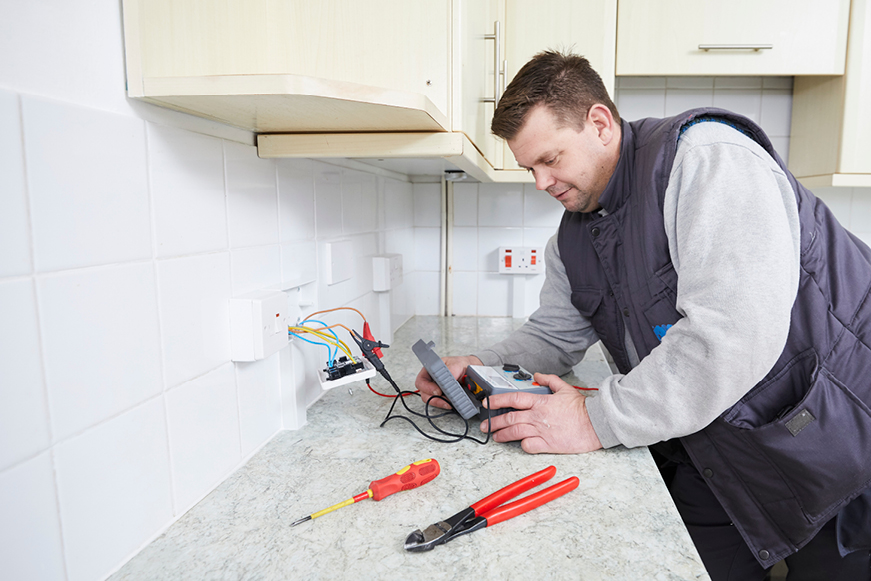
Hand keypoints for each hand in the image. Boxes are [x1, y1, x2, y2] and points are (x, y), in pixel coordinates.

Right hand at [414, 355, 482, 409]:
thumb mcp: (455, 364)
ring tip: (450, 402)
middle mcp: (430, 381)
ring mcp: (435, 390)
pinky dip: (445, 404)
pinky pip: (439, 403)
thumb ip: (450, 371)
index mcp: (429, 370)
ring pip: (431, 400)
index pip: (421, 380)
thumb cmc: (459, 365)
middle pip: (424, 393)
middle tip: (445, 399)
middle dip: (434, 398)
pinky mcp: (442, 397)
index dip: (427, 387)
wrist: (468, 370)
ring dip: (440, 402)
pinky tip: (451, 403)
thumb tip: (448, 379)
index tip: (438, 391)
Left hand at [479, 372, 602, 453]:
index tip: (487, 403)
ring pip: (515, 432)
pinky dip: (522, 445)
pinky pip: (529, 446)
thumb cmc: (582, 409)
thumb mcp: (565, 388)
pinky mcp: (548, 444)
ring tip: (495, 437)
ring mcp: (542, 431)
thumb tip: (537, 376)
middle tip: (486, 425)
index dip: (497, 400)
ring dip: (503, 435)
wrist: (596, 424)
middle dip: (494, 422)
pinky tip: (519, 444)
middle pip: (510, 418)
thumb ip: (549, 380)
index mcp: (541, 402)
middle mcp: (538, 416)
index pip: (513, 398)